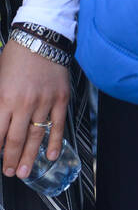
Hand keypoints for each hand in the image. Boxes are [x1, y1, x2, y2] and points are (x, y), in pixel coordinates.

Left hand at [0, 38, 68, 179]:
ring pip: (36, 136)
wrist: (41, 37)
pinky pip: (57, 124)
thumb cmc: (16, 55)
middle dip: (11, 160)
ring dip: (30, 157)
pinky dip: (54, 141)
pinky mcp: (60, 98)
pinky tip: (51, 155)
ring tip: (25, 172)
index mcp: (4, 98)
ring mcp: (44, 102)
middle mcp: (24, 103)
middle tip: (10, 173)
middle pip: (16, 140)